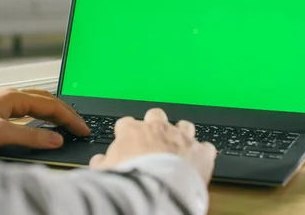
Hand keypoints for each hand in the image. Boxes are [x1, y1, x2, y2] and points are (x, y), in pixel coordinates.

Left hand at [0, 88, 89, 150]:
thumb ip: (29, 137)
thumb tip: (55, 139)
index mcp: (14, 97)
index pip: (51, 105)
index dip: (69, 118)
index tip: (82, 129)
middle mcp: (8, 96)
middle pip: (45, 101)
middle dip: (64, 112)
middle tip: (78, 125)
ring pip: (33, 104)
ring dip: (51, 113)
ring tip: (63, 123)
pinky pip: (23, 110)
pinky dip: (36, 117)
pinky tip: (34, 125)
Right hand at [89, 108, 216, 183]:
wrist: (155, 189)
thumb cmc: (129, 179)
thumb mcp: (105, 171)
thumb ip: (102, 162)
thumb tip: (99, 162)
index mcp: (132, 131)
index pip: (126, 123)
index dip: (126, 133)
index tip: (126, 142)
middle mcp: (158, 129)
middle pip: (156, 115)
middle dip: (154, 125)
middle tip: (152, 140)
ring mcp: (181, 138)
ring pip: (184, 125)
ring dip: (181, 133)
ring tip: (178, 146)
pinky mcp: (200, 152)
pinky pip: (206, 147)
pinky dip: (202, 153)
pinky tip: (199, 160)